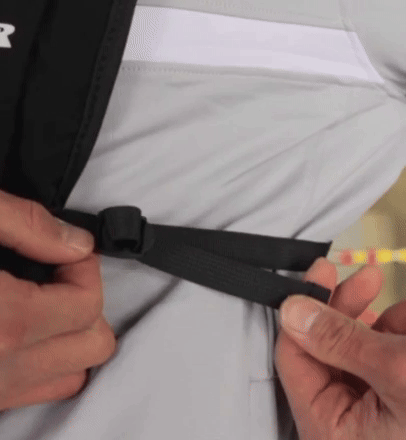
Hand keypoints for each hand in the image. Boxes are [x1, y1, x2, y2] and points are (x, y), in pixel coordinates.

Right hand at [0, 190, 115, 409]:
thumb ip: (27, 225)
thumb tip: (78, 242)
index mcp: (5, 323)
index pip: (87, 304)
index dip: (85, 268)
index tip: (65, 249)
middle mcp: (1, 370)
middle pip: (94, 345)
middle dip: (86, 303)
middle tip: (55, 274)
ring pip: (71, 376)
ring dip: (72, 337)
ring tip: (41, 301)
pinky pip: (36, 392)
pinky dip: (46, 362)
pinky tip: (23, 328)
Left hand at [274, 257, 405, 438]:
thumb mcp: (399, 373)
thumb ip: (340, 341)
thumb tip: (292, 309)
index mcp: (330, 429)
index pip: (293, 356)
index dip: (304, 308)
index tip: (321, 272)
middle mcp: (345, 424)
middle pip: (324, 348)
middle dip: (348, 308)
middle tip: (364, 278)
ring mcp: (372, 413)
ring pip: (356, 349)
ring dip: (381, 319)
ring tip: (404, 307)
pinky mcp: (394, 402)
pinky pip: (382, 358)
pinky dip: (397, 334)